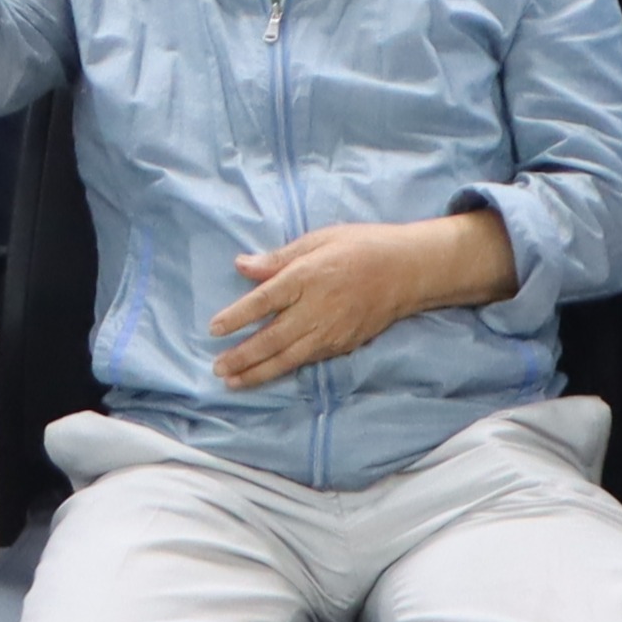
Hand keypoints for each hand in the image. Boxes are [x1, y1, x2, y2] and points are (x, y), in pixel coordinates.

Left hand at [208, 209, 512, 389]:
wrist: (408, 271)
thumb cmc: (361, 247)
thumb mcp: (318, 240)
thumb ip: (278, 258)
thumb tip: (242, 264)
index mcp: (306, 277)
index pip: (263, 301)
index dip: (236, 316)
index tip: (213, 328)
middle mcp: (316, 309)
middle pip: (271, 338)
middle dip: (242, 356)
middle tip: (217, 368)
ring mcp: (331, 331)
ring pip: (288, 358)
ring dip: (258, 372)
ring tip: (233, 381)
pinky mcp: (343, 345)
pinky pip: (308, 360)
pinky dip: (285, 370)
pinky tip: (268, 374)